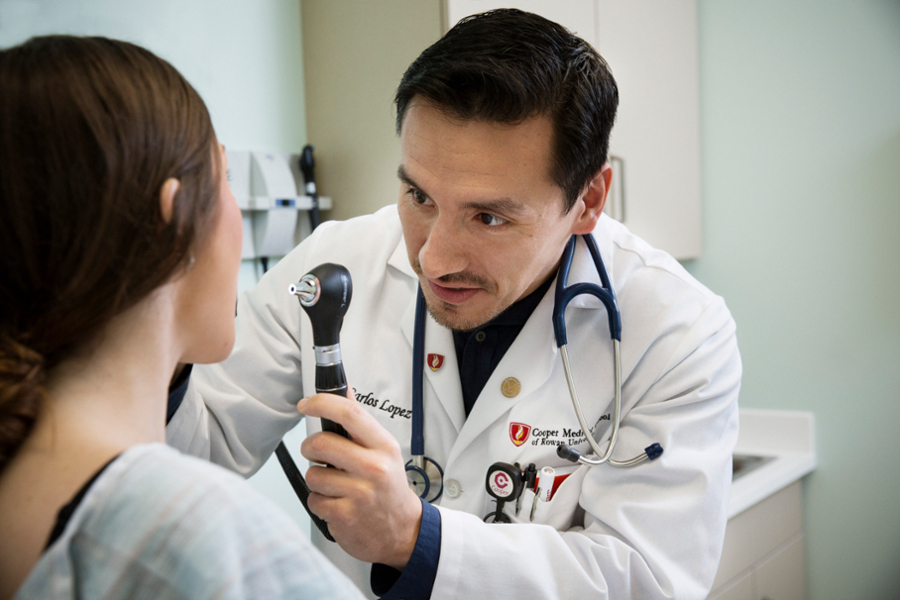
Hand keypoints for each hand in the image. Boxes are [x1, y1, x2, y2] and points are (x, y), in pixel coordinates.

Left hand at [297, 392, 422, 569]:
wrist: (402, 531)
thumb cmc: (389, 487)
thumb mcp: (383, 450)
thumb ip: (360, 422)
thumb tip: (344, 390)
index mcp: (383, 446)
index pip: (349, 413)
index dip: (322, 403)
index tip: (306, 404)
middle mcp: (374, 468)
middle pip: (321, 443)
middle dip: (310, 447)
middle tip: (317, 453)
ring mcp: (359, 493)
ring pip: (312, 474)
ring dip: (317, 479)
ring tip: (335, 485)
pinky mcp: (345, 516)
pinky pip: (313, 500)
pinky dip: (320, 502)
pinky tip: (337, 503)